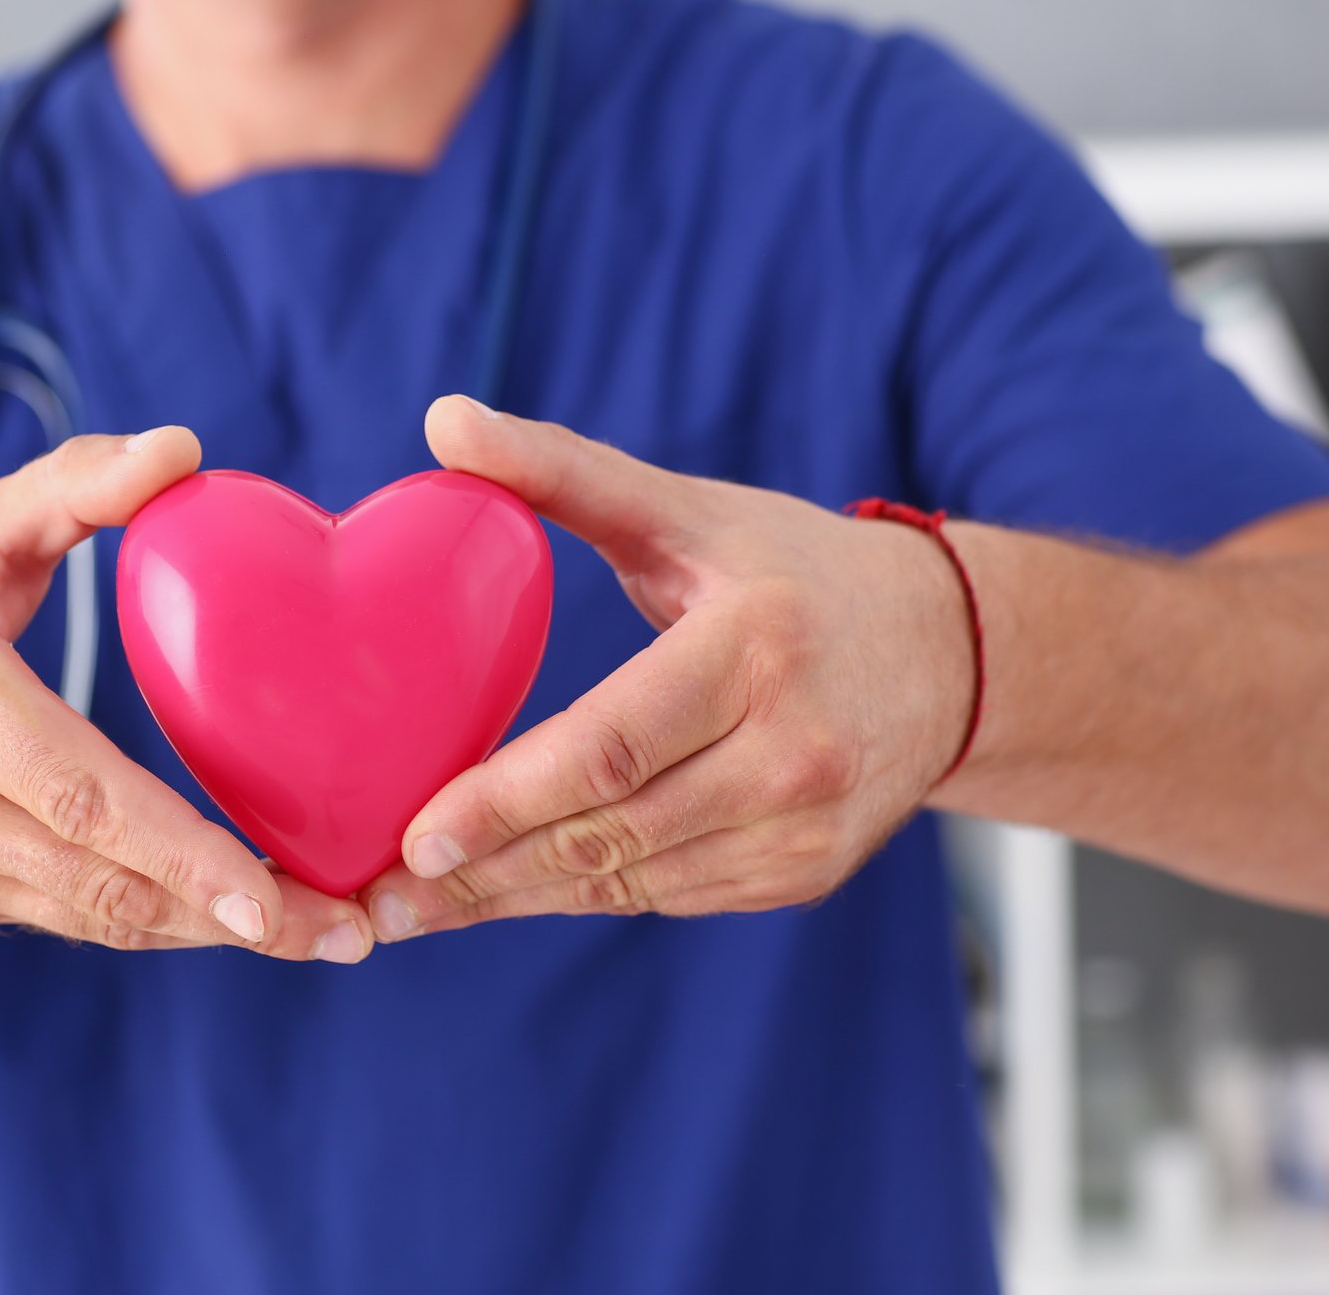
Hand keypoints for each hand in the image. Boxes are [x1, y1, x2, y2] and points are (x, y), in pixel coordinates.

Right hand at [0, 428, 370, 961]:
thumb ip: (74, 484)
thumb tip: (185, 449)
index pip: (79, 796)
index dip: (180, 856)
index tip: (271, 900)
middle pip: (100, 882)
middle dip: (229, 920)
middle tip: (348, 932)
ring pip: (90, 918)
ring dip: (204, 934)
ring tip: (319, 934)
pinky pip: (64, 918)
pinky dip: (150, 921)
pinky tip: (230, 916)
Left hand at [360, 396, 974, 942]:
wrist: (950, 656)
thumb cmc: (795, 571)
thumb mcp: (689, 510)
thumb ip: (562, 469)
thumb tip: (442, 418)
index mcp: (757, 649)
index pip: (615, 746)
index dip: (510, 800)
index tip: (415, 834)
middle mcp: (792, 751)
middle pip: (613, 832)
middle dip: (485, 873)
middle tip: (378, 897)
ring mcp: (803, 827)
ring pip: (631, 880)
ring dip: (515, 901)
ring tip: (409, 910)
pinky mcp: (801, 873)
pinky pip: (666, 894)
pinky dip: (579, 896)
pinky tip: (502, 895)